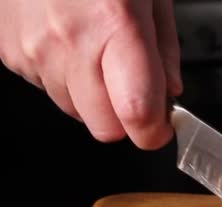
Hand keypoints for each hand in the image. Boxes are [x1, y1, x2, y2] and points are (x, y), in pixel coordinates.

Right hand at [0, 0, 181, 149]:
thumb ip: (164, 49)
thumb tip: (170, 92)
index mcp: (115, 25)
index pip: (136, 113)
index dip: (154, 131)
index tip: (162, 127)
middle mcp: (70, 44)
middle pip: (105, 128)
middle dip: (126, 118)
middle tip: (135, 89)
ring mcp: (34, 50)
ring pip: (76, 112)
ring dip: (95, 97)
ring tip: (99, 52)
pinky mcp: (11, 53)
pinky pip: (48, 89)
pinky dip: (67, 79)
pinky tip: (73, 43)